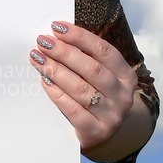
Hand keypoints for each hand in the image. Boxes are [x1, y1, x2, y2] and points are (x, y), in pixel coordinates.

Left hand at [29, 21, 137, 150]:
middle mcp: (122, 95)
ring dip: (55, 71)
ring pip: (80, 89)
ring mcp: (111, 115)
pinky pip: (72, 109)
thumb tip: (54, 37)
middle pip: (91, 69)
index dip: (79, 37)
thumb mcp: (99, 77)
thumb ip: (84, 59)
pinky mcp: (96, 131)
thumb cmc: (96, 96)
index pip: (103, 51)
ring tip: (37, 58)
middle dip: (64, 52)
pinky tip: (43, 81)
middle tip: (42, 41)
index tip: (56, 27)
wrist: (105, 135)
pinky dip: (56, 93)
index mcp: (125, 76)